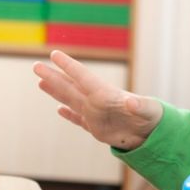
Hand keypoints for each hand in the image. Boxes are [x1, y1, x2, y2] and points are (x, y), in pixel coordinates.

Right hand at [33, 50, 162, 150]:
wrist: (154, 135)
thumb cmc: (153, 118)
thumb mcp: (147, 110)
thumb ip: (139, 106)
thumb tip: (133, 103)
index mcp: (105, 94)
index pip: (83, 77)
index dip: (68, 66)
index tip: (55, 54)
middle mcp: (97, 102)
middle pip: (70, 86)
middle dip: (54, 76)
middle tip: (36, 66)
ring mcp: (96, 115)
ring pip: (70, 100)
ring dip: (55, 91)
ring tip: (40, 81)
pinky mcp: (98, 129)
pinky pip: (79, 120)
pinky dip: (69, 115)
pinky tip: (59, 110)